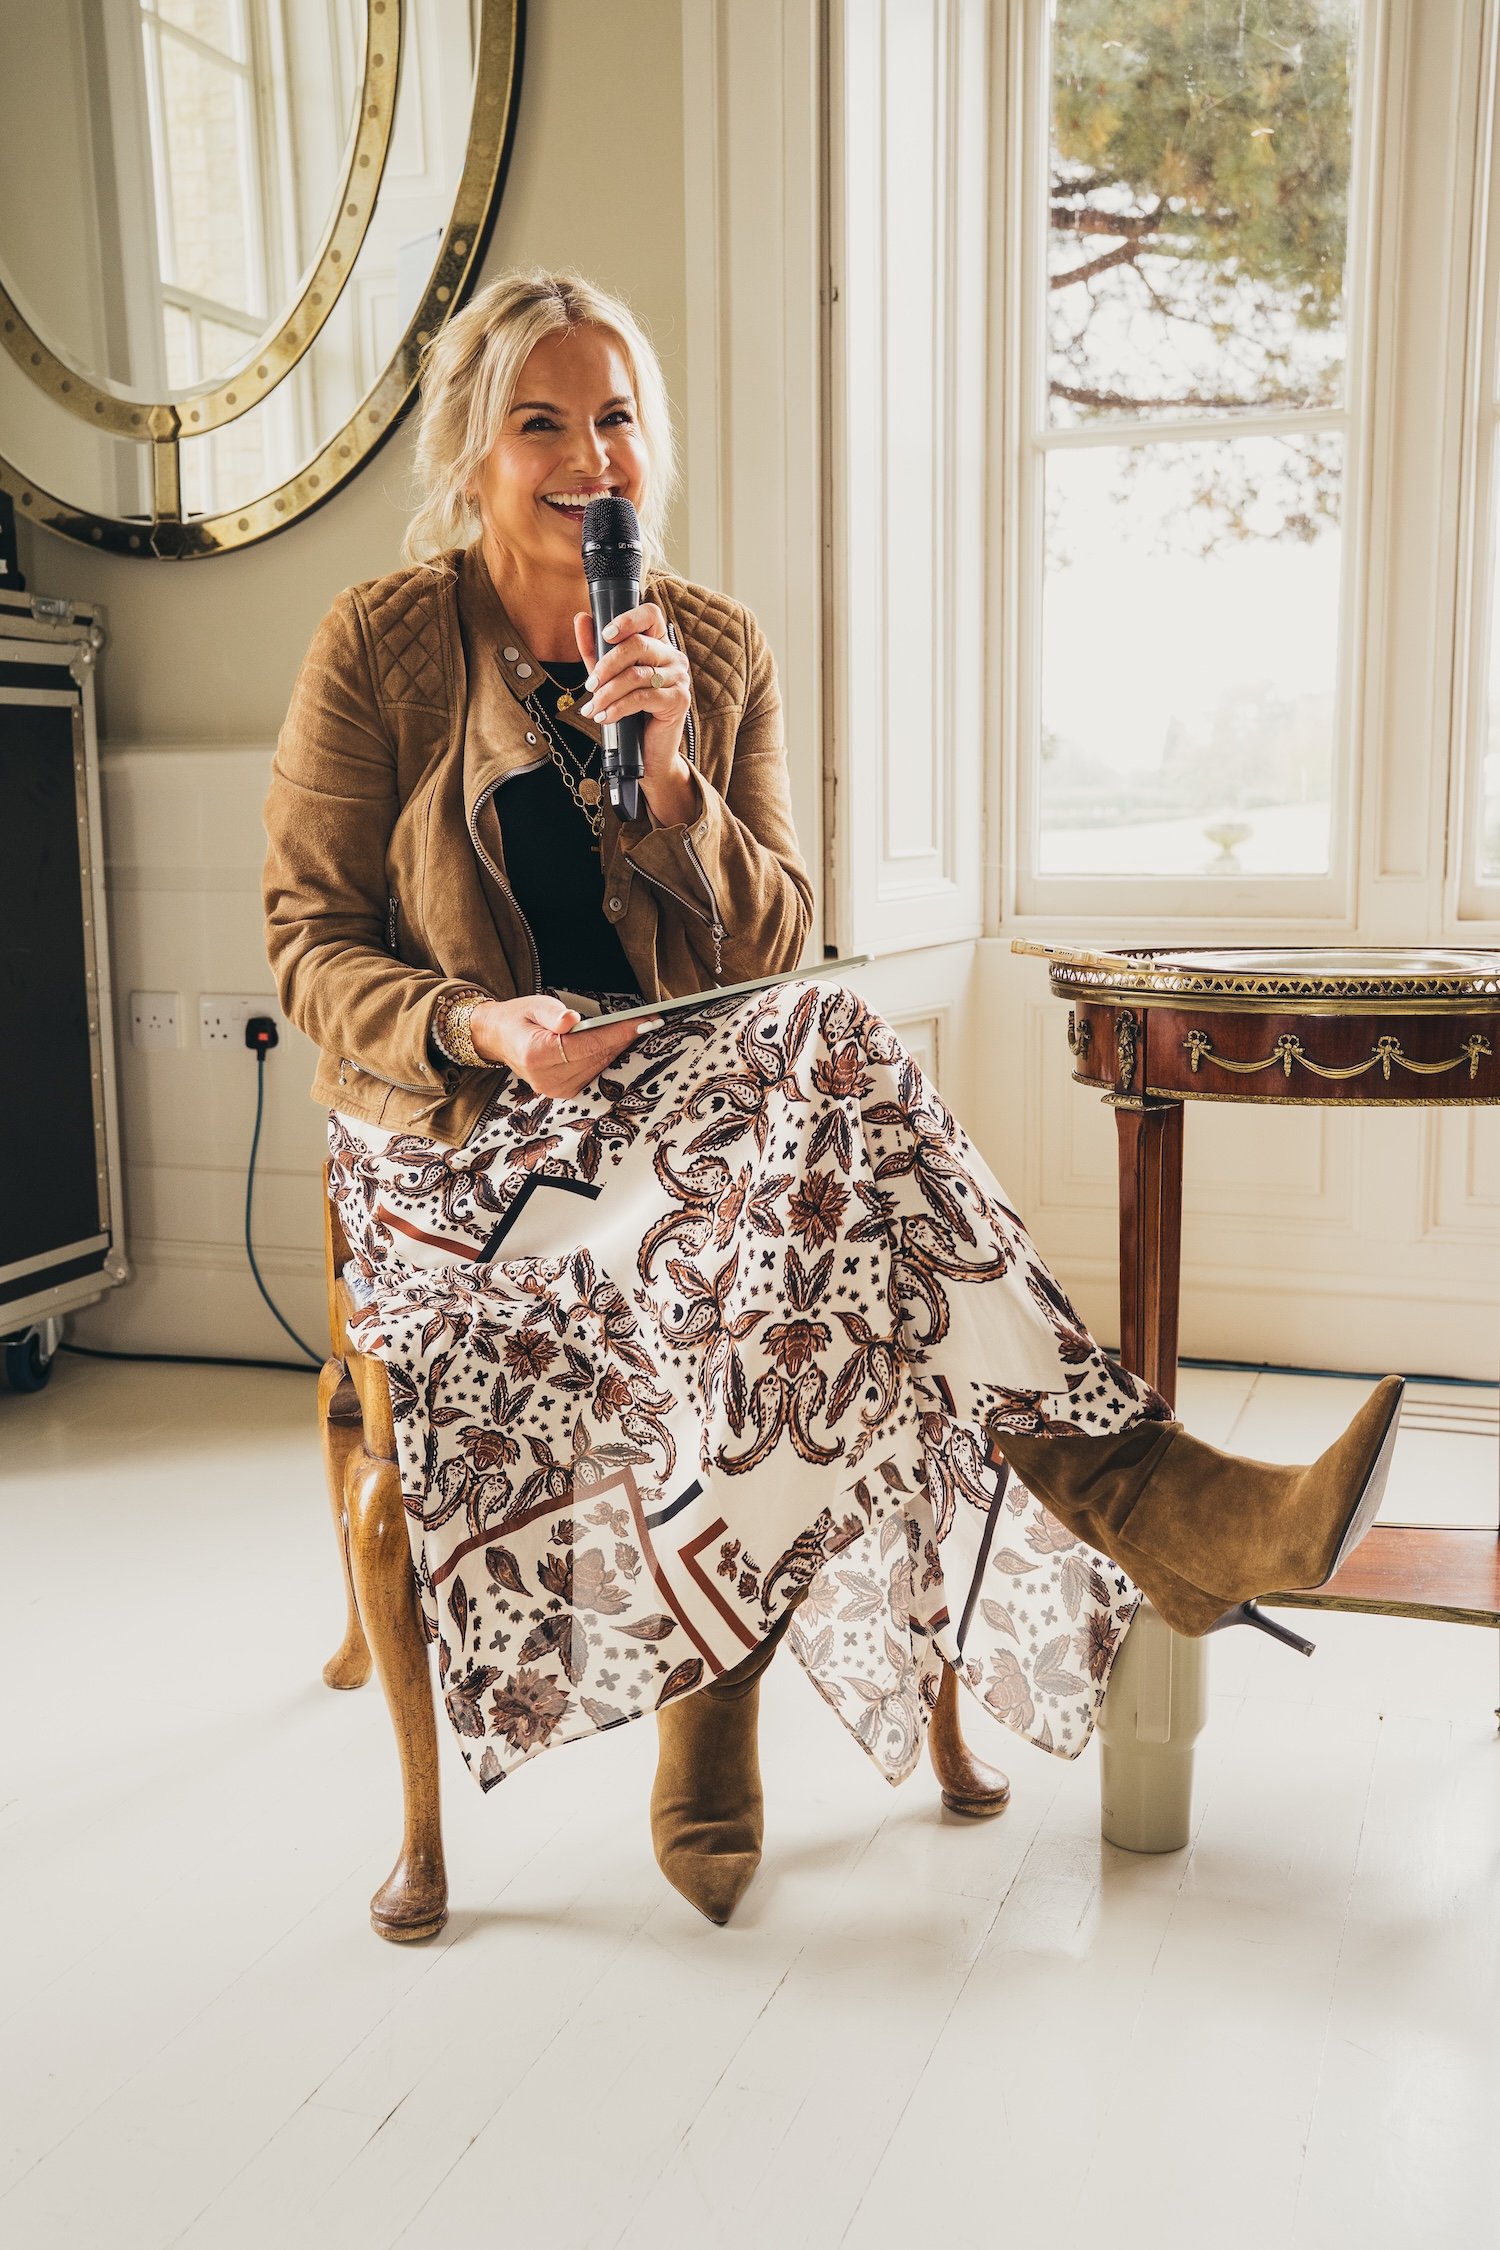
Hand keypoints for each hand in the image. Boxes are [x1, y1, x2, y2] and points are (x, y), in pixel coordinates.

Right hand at [468, 992, 661, 1097]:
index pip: (588, 1044)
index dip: (618, 1033)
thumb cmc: (519, 1019)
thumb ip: (552, 1013)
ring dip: (620, 1047)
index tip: (643, 1021)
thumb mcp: (533, 1005)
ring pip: (599, 1066)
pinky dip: (608, 1056)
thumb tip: (572, 1019)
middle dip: (625, 1038)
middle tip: (650, 1020)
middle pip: (598, 1057)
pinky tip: (620, 1041)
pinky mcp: (562, 1092)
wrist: (499, 1039)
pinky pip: (594, 1073)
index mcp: (537, 1055)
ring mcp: (555, 1089)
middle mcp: (546, 1078)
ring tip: (640, 1028)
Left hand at [573, 601, 691, 785]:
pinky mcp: (679, 700)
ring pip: (636, 675)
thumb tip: (581, 619)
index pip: (650, 615)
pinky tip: (605, 717)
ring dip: (607, 693)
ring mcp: (679, 678)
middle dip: (607, 665)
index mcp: (658, 645)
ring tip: (593, 708)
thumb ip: (595, 650)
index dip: (627, 619)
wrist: (649, 752)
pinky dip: (618, 707)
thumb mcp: (608, 678)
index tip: (605, 634)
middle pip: (637, 645)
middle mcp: (672, 657)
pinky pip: (643, 697)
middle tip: (589, 685)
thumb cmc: (631, 713)